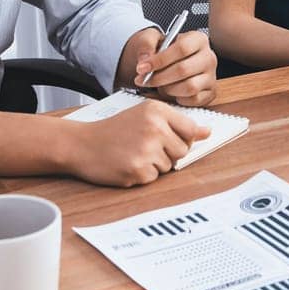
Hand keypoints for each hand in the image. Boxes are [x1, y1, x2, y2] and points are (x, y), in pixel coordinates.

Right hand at [67, 100, 209, 187]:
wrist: (81, 144)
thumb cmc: (113, 130)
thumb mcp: (144, 115)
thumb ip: (177, 123)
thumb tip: (207, 132)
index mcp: (157, 110)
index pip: (190, 130)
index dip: (182, 138)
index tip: (169, 139)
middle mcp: (155, 128)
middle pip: (182, 151)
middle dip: (167, 152)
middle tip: (143, 146)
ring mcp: (146, 150)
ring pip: (169, 166)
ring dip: (154, 164)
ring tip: (132, 153)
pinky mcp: (138, 171)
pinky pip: (153, 178)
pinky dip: (142, 175)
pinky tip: (127, 164)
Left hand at [133, 30, 217, 106]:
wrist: (167, 64)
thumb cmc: (161, 51)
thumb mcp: (152, 40)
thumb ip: (146, 45)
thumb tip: (144, 59)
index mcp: (198, 39)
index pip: (182, 48)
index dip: (160, 60)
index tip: (142, 68)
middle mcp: (209, 57)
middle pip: (183, 70)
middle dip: (159, 78)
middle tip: (143, 80)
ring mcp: (211, 76)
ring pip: (189, 87)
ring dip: (168, 89)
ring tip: (160, 85)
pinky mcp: (210, 93)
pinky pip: (193, 100)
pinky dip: (178, 98)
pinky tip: (171, 91)